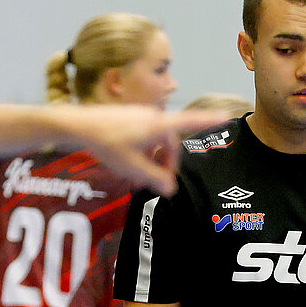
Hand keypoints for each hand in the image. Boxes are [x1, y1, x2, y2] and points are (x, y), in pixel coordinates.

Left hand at [58, 106, 232, 195]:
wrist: (79, 125)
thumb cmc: (107, 144)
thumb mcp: (133, 168)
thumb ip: (154, 180)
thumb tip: (171, 190)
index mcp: (159, 125)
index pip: (190, 122)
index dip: (208, 120)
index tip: (226, 116)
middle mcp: (153, 116)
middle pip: (170, 142)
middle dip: (166, 163)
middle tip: (157, 183)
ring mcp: (140, 116)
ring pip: (155, 141)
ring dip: (152, 159)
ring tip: (139, 177)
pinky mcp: (128, 118)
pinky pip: (144, 136)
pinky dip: (143, 151)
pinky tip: (129, 165)